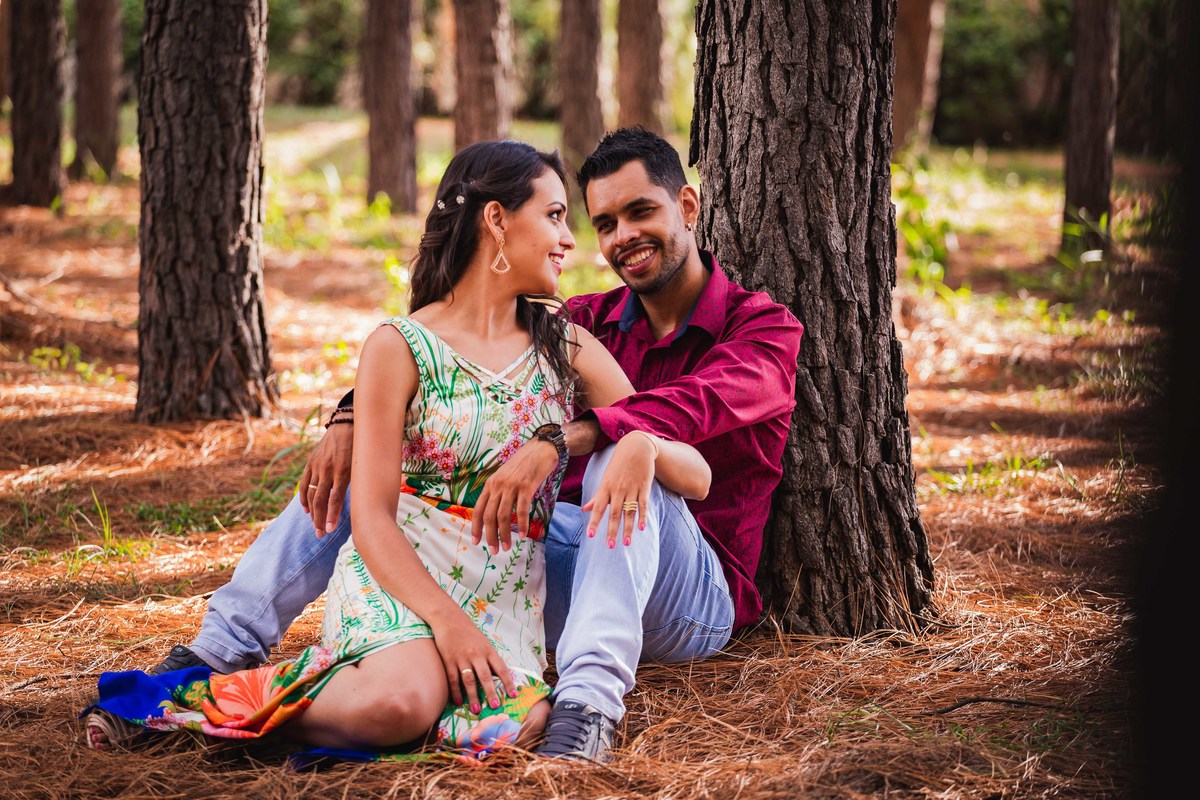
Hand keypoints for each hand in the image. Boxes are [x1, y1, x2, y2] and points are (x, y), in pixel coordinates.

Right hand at [299, 422, 353, 535]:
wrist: (347, 425)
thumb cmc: (361, 447)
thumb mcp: (363, 464)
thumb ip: (360, 481)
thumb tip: (365, 503)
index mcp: (343, 471)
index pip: (335, 499)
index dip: (332, 516)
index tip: (330, 530)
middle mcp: (328, 470)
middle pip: (320, 500)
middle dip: (319, 519)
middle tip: (320, 535)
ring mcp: (317, 466)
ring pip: (311, 494)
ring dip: (312, 513)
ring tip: (315, 527)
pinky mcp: (311, 463)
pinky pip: (304, 483)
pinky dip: (303, 498)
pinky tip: (306, 510)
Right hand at [429, 610, 517, 711]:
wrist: (449, 619)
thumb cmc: (469, 632)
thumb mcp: (484, 642)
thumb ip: (490, 658)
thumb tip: (499, 676)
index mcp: (488, 650)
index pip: (501, 668)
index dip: (508, 682)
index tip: (513, 695)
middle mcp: (476, 654)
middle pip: (485, 676)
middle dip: (491, 692)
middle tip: (495, 706)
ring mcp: (462, 658)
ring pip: (469, 680)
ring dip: (473, 696)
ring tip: (476, 709)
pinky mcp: (449, 660)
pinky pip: (453, 679)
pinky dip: (456, 692)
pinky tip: (459, 702)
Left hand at [472, 439, 558, 552]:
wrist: (541, 448)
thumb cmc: (524, 464)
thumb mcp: (505, 477)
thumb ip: (499, 492)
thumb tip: (496, 514)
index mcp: (490, 484)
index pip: (477, 510)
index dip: (475, 528)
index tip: (476, 542)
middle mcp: (498, 486)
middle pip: (489, 516)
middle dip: (490, 536)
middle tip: (494, 550)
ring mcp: (511, 486)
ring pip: (503, 516)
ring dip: (504, 534)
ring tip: (507, 546)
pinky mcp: (526, 487)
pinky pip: (521, 510)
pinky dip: (522, 524)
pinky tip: (524, 534)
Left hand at [582, 432, 656, 547]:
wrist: (636, 447)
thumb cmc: (618, 464)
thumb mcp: (605, 479)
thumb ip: (597, 496)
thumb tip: (584, 510)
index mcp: (606, 488)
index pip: (598, 508)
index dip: (594, 522)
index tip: (590, 536)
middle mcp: (618, 490)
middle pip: (614, 513)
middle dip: (611, 530)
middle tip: (609, 546)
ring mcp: (632, 489)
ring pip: (629, 512)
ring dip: (628, 528)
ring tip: (626, 543)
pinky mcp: (644, 487)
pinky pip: (643, 504)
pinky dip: (643, 516)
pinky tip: (642, 528)